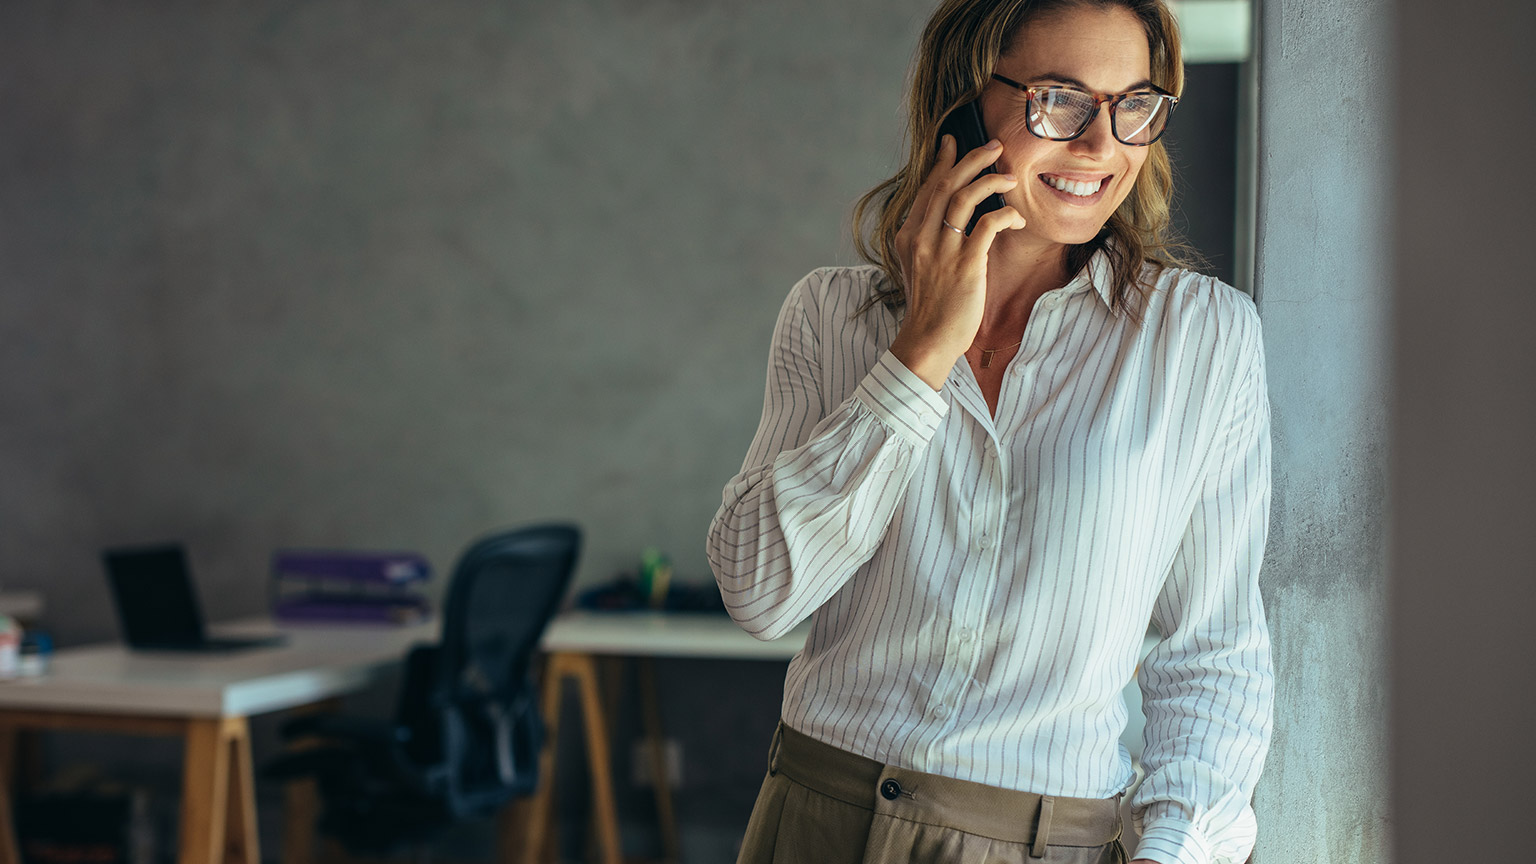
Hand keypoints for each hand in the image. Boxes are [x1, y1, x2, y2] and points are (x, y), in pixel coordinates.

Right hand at [887, 134, 1025, 388]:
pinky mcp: (965, 265)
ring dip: (989, 180)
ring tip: (1008, 175)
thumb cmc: (929, 307)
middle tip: (994, 147)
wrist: (927, 340)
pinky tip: (1016, 216)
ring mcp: (942, 250)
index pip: (927, 189)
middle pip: (945, 184)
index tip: (953, 142)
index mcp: (908, 236)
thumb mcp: (919, 267)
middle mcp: (921, 238)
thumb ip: (929, 241)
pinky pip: (988, 226)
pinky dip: (1005, 215)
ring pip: (964, 197)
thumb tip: (952, 217)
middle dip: (971, 160)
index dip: (942, 162)